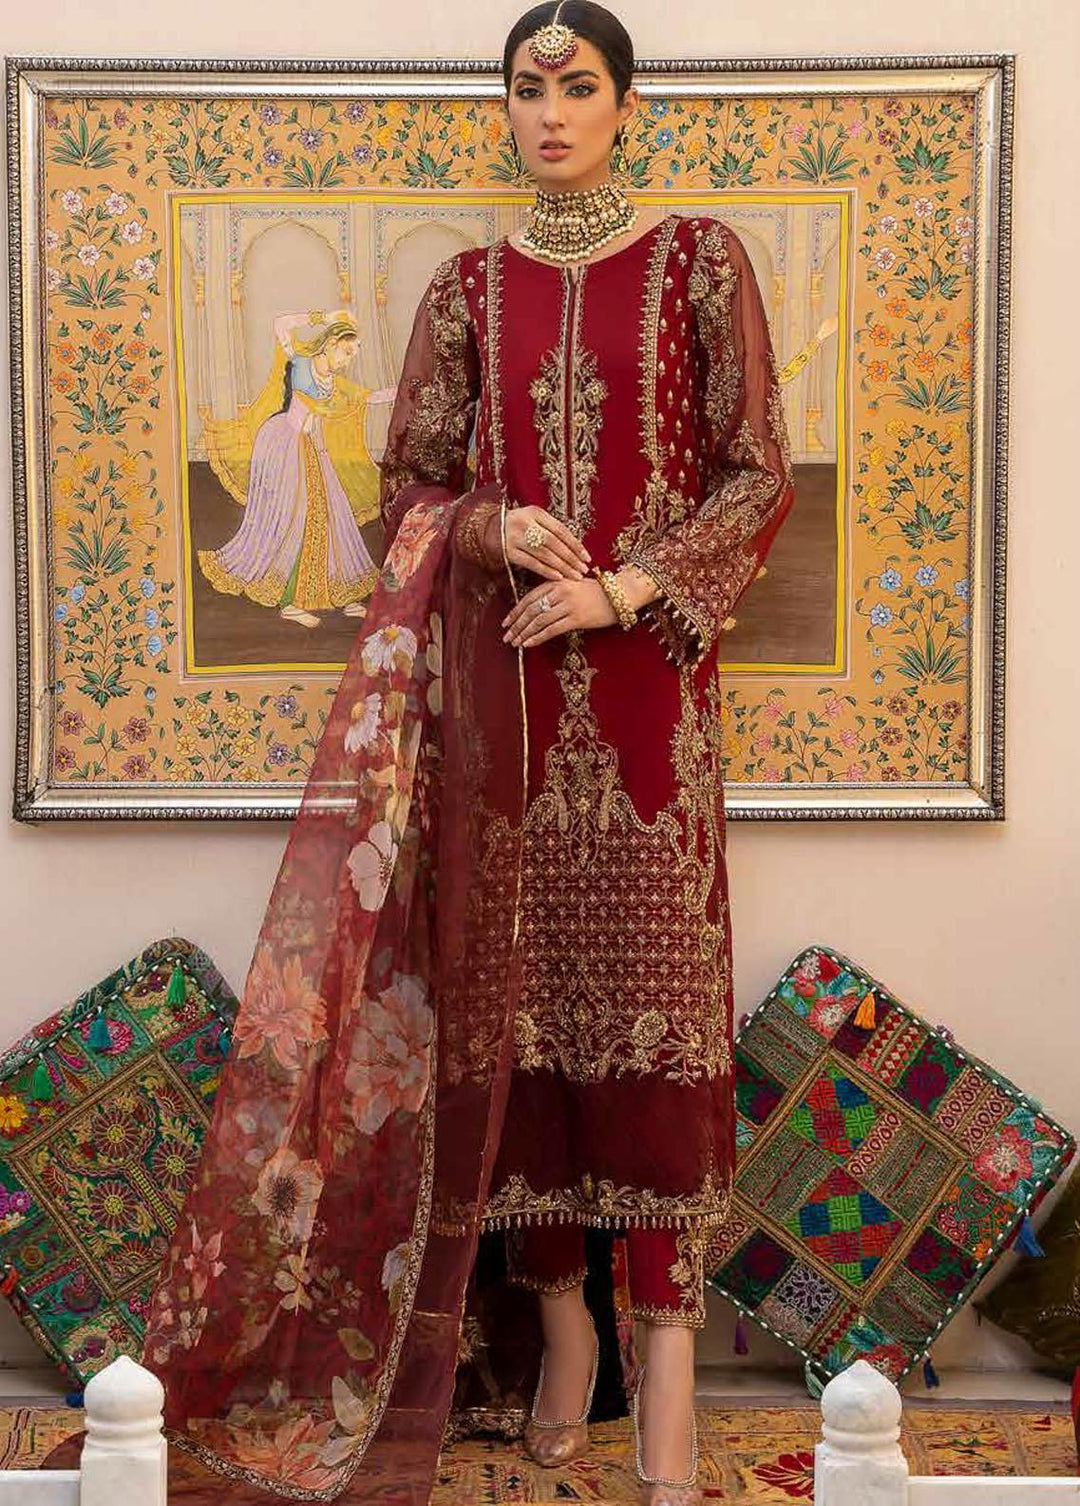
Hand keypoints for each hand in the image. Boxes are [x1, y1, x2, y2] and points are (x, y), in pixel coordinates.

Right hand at [488, 506, 590, 580]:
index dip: (575, 544)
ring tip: (575, 575)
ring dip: (562, 566)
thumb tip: (576, 548)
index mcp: (535, 513)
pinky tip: (558, 577)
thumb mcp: (533, 520)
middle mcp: (525, 523)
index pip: (560, 529)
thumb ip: (551, 529)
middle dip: (571, 557)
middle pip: (554, 542)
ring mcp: (515, 538)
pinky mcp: (508, 552)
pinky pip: (531, 563)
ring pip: (544, 554)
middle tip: (584, 569)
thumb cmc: (518, 526)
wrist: (487, 529)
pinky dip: (546, 570)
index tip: (587, 557)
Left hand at [502, 576, 617, 647]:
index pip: (529, 598)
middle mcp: (560, 591)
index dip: (515, 612)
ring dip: (524, 633)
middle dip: (516, 625)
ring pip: (539, 621)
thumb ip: (554, 592)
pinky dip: (538, 637)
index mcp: (556, 582)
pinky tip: (528, 644)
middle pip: (531, 610)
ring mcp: (568, 604)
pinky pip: (552, 630)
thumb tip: (535, 609)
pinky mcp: (577, 618)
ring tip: (515, 643)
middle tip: (506, 636)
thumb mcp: (572, 585)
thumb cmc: (597, 592)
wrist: (620, 594)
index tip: (505, 622)